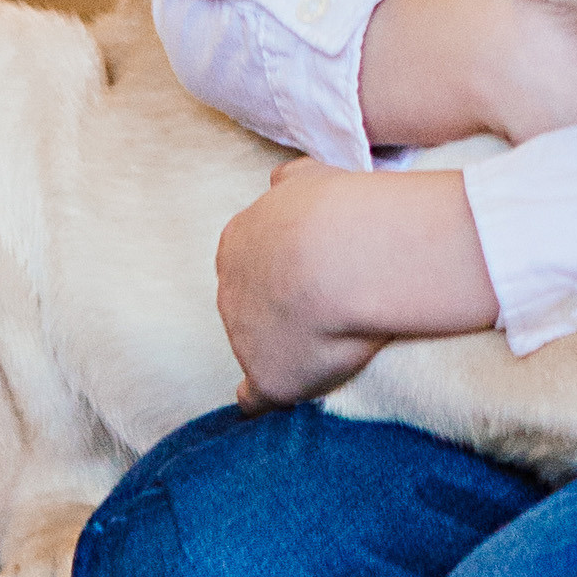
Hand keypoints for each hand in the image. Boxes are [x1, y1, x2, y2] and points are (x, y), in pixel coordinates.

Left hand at [218, 159, 499, 410]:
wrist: (345, 257)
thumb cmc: (337, 211)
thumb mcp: (309, 177)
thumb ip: (292, 183)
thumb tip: (281, 181)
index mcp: (238, 242)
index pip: (251, 262)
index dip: (283, 271)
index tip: (315, 274)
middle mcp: (231, 289)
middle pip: (247, 305)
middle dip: (278, 308)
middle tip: (326, 308)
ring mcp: (243, 336)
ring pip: (256, 346)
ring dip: (283, 348)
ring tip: (332, 344)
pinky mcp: (268, 377)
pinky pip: (254, 396)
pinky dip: (262, 398)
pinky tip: (278, 399)